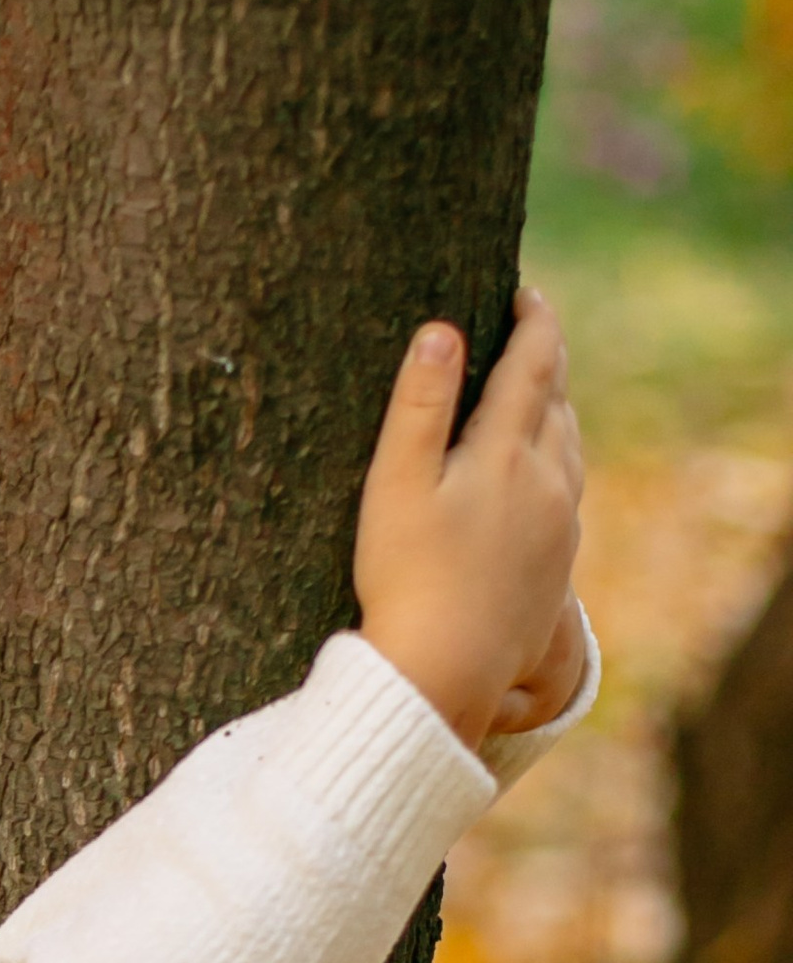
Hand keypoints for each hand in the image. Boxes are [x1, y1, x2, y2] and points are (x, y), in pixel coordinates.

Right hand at [354, 288, 585, 746]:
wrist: (444, 670)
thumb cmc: (405, 578)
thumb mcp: (395, 485)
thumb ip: (418, 406)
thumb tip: (439, 330)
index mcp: (507, 453)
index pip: (533, 365)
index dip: (533, 321)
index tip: (525, 292)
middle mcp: (547, 482)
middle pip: (558, 401)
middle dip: (544, 360)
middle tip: (526, 331)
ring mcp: (559, 525)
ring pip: (568, 446)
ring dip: (554, 409)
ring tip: (533, 394)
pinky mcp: (556, 564)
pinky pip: (565, 492)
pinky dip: (553, 460)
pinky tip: (533, 476)